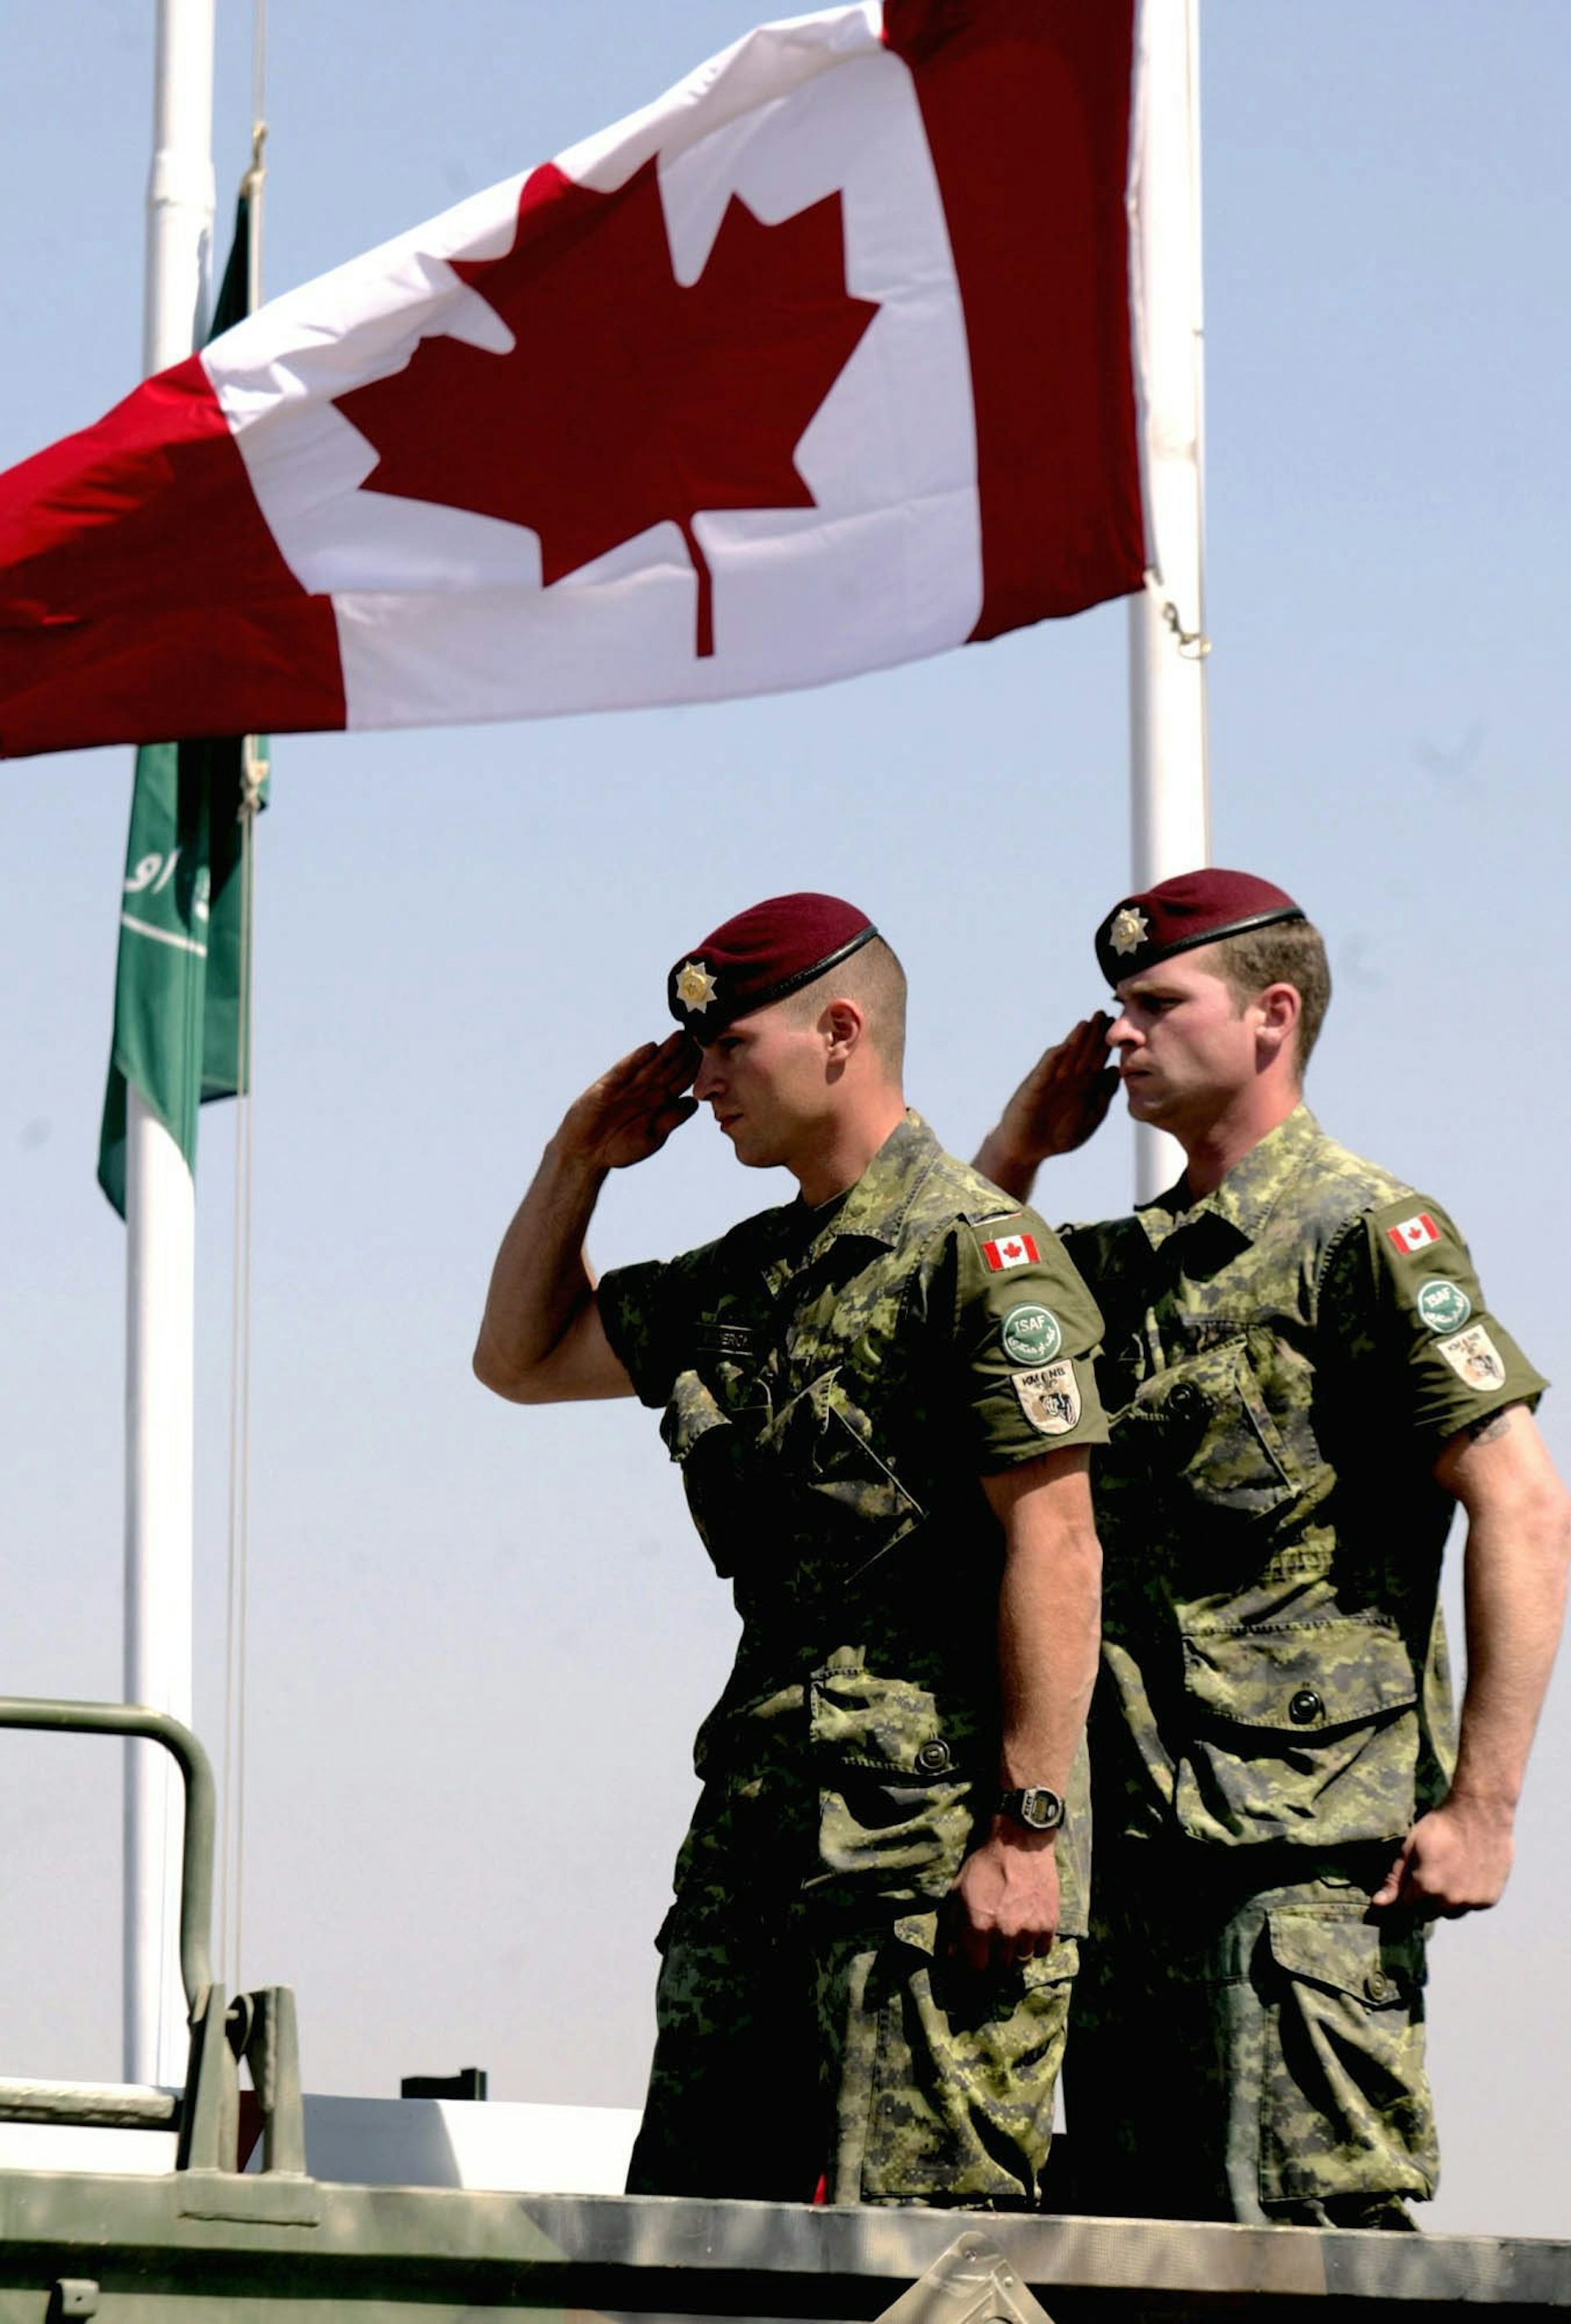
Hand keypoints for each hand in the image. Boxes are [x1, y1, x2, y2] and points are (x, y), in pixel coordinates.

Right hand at [556, 1033, 698, 1171]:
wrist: (587, 1154)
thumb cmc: (620, 1147)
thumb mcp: (653, 1137)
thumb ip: (672, 1119)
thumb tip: (694, 1102)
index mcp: (658, 1101)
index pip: (680, 1080)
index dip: (694, 1068)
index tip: (710, 1054)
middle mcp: (644, 1089)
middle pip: (668, 1068)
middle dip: (683, 1053)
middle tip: (700, 1035)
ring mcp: (626, 1086)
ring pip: (650, 1065)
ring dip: (665, 1050)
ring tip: (681, 1036)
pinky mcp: (607, 1087)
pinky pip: (624, 1071)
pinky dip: (636, 1060)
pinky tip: (650, 1048)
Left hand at [945, 1828, 1059, 1972]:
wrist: (1019, 1842)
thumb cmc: (985, 1864)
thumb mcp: (959, 1890)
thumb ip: (954, 1924)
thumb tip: (951, 1953)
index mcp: (979, 1926)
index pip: (976, 1967)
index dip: (974, 1962)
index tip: (976, 1954)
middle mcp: (1004, 1933)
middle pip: (1000, 1965)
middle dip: (995, 1955)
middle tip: (995, 1941)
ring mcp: (1029, 1930)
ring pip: (1022, 1958)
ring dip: (1016, 1950)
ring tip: (1013, 1933)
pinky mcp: (1049, 1924)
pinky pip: (1042, 1950)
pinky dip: (1036, 1944)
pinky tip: (1030, 1930)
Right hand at [980, 1016, 1118, 1193]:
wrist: (1028, 1149)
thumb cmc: (1060, 1135)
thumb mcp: (1090, 1117)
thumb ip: (1103, 1096)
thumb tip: (1115, 1071)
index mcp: (1084, 1084)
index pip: (1098, 1059)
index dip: (1109, 1044)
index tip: (1126, 1029)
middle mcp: (1069, 1077)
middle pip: (1084, 1051)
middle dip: (1095, 1034)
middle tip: (1107, 1014)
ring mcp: (1051, 1079)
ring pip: (1066, 1056)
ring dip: (1076, 1039)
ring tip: (1087, 1023)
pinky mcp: (1034, 1086)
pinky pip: (1045, 1069)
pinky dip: (1054, 1058)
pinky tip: (1064, 1047)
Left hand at [1371, 1798, 1515, 1917]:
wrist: (1480, 1813)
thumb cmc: (1440, 1826)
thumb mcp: (1410, 1847)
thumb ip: (1395, 1879)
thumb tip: (1378, 1903)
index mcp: (1427, 1888)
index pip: (1407, 1906)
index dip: (1406, 1892)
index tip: (1412, 1876)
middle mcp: (1451, 1901)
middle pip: (1429, 1913)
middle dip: (1425, 1898)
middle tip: (1431, 1871)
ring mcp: (1473, 1902)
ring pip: (1451, 1912)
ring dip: (1446, 1900)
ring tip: (1450, 1872)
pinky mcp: (1489, 1900)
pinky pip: (1471, 1906)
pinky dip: (1467, 1896)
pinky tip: (1467, 1873)